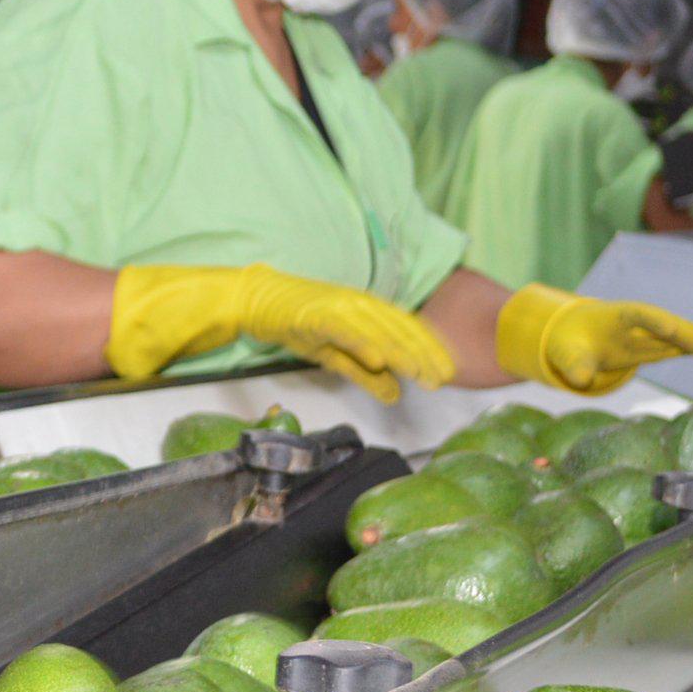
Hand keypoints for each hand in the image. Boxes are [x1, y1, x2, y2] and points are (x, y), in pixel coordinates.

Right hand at [108, 263, 453, 401]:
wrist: (244, 301)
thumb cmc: (288, 324)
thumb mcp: (331, 354)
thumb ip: (363, 371)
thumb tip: (395, 390)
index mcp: (362, 310)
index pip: (403, 330)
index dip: (427, 350)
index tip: (448, 372)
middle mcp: (354, 303)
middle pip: (398, 327)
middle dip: (424, 352)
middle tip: (447, 374)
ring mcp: (334, 304)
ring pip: (376, 327)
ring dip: (402, 348)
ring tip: (423, 370)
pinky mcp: (312, 309)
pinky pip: (342, 327)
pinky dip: (361, 340)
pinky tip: (380, 356)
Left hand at [497, 284, 692, 394]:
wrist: (578, 333)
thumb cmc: (570, 344)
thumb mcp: (565, 355)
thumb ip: (574, 366)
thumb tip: (581, 380)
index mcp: (616, 316)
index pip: (637, 315)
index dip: (654, 321)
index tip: (672, 328)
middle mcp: (641, 321)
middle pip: (669, 326)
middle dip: (689, 336)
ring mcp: (653, 332)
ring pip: (684, 335)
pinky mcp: (662, 343)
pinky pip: (687, 345)